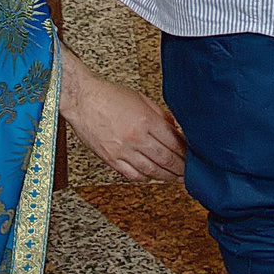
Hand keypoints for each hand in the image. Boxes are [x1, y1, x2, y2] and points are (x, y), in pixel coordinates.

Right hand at [62, 58, 186, 181]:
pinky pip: (132, 175)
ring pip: (151, 171)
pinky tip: (151, 176)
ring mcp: (122, 150)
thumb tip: (175, 129)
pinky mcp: (110, 159)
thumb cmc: (108, 95)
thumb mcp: (141, 98)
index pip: (174, 142)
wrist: (82, 98)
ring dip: (167, 177)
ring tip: (175, 178)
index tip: (191, 156)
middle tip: (188, 173)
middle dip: (181, 168)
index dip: (185, 152)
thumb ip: (160, 115)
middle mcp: (136, 137)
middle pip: (166, 159)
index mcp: (146, 120)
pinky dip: (145, 178)